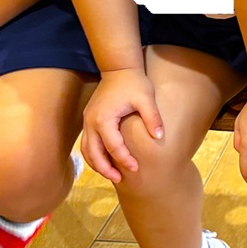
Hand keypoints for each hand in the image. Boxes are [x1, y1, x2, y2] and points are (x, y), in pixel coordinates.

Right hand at [81, 68, 162, 183]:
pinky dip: (94, 154)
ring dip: (97, 164)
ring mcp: (87, 121)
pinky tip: (105, 160)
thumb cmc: (134, 83)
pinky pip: (87, 142)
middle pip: (93, 153)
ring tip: (112, 174)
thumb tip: (159, 137)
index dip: (124, 159)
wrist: (118, 68)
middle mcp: (91, 122)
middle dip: (106, 168)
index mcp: (104, 119)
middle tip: (120, 179)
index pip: (113, 146)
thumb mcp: (146, 99)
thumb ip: (152, 118)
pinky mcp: (88, 119)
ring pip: (87, 150)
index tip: (135, 168)